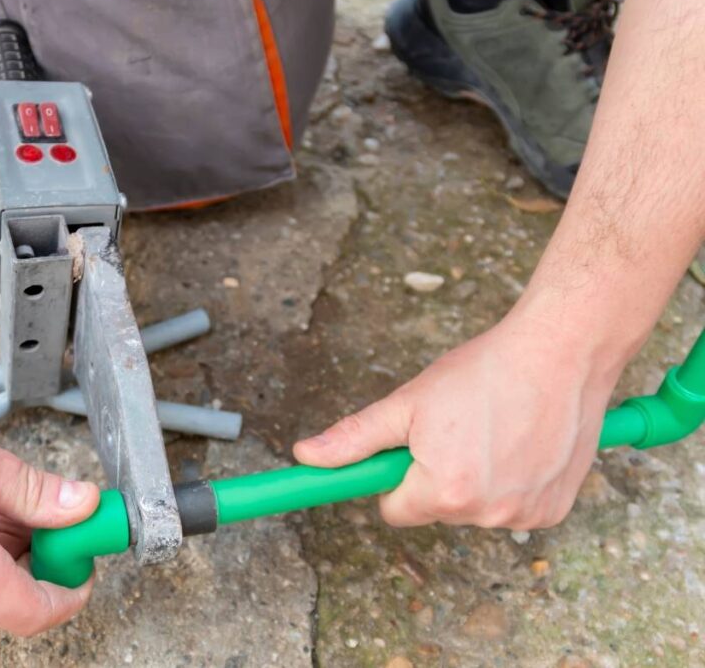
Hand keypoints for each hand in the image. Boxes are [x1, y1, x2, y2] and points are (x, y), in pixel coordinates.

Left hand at [293, 311, 624, 529]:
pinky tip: (524, 443)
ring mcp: (526, 514)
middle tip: (460, 428)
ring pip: (476, 508)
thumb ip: (355, 437)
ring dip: (478, 479)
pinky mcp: (556, 509)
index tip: (409, 448)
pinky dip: (515, 482)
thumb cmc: (483, 372)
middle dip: (438, 476)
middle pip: (436, 509)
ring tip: (496, 430)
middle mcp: (487, 513)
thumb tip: (304, 456)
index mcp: (444, 491)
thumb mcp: (409, 403)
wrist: (561, 352)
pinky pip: (515, 507)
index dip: (396, 477)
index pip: (395, 510)